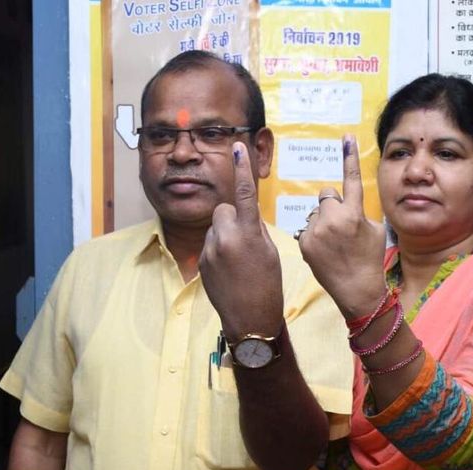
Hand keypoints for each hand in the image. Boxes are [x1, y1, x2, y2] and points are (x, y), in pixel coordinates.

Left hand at [199, 142, 282, 338]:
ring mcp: (211, 250)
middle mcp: (226, 238)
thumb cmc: (268, 286)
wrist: (249, 320)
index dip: (242, 169)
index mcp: (249, 234)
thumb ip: (256, 229)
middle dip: (233, 217)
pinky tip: (230, 270)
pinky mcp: (202, 261)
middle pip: (224, 210)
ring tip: (239, 261)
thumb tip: (246, 216)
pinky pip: (210, 244)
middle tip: (247, 240)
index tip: (237, 146)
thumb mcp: (270, 252)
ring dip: (226, 236)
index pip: (245, 194)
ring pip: (216, 227)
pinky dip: (220, 251)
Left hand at [298, 134, 386, 317]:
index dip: (349, 157)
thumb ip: (360, 212)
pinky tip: (324, 252)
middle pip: (326, 195)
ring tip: (333, 245)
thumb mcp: (376, 231)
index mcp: (355, 214)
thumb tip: (348, 204)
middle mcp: (333, 219)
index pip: (352, 179)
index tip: (346, 137)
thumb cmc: (370, 260)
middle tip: (341, 227)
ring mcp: (316, 231)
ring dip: (322, 221)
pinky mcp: (304, 242)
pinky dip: (313, 236)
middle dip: (333, 206)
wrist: (357, 291)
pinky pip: (307, 228)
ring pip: (315, 212)